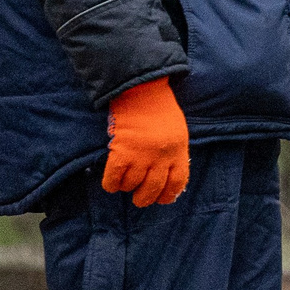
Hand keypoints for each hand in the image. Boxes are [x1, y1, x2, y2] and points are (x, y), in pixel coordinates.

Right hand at [103, 76, 190, 206]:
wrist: (141, 90)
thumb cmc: (160, 108)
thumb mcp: (177, 131)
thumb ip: (173, 151)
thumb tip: (166, 171)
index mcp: (178, 151)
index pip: (177, 182)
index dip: (168, 195)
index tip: (161, 200)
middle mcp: (161, 157)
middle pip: (153, 188)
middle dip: (145, 198)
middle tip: (139, 200)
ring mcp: (141, 155)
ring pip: (132, 184)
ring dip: (127, 188)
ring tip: (124, 187)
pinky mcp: (122, 151)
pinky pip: (115, 176)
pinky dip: (111, 184)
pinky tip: (111, 184)